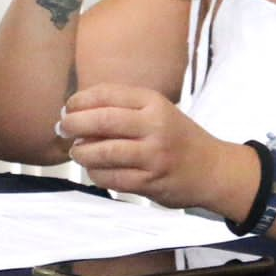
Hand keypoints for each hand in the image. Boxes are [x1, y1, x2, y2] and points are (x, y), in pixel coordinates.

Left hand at [61, 83, 233, 210]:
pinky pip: (110, 178)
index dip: (80, 100)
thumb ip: (122, 110)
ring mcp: (153, 155)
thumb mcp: (157, 113)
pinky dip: (95, 174)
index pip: (108, 94)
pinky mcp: (149, 181)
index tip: (69, 107)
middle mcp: (155, 126)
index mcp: (155, 103)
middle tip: (63, 128)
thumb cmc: (177, 139)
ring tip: (78, 152)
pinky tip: (97, 169)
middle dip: (74, 124)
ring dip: (81, 153)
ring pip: (102, 152)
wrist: (211, 169)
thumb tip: (73, 113)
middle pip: (102, 120)